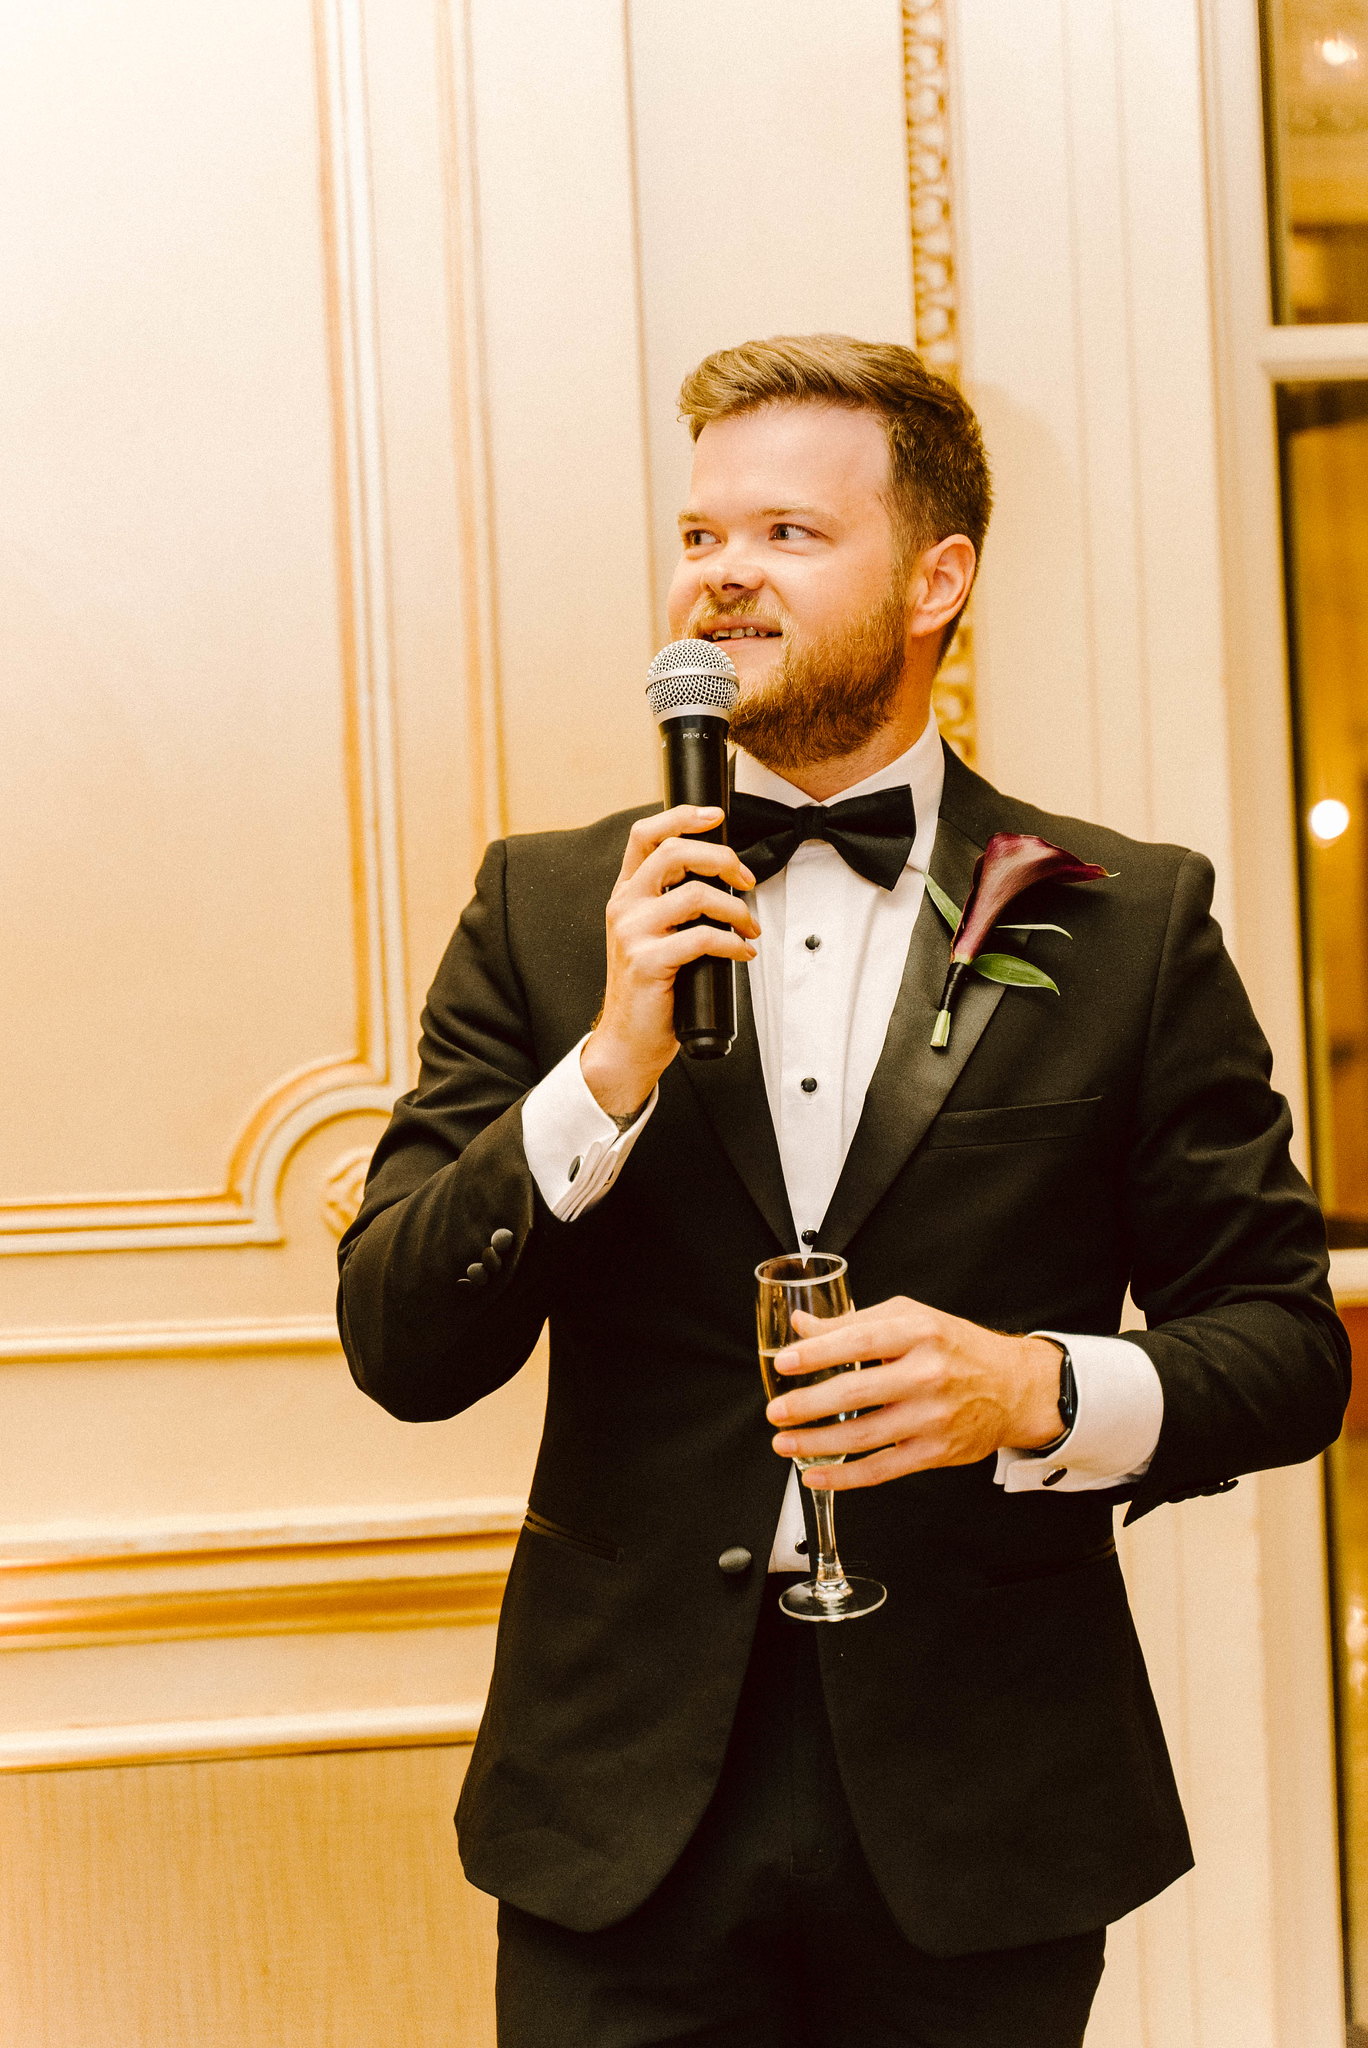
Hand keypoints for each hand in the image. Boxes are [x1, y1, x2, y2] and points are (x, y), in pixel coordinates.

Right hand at [579, 806, 758, 1117]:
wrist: (629, 1039)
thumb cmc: (653, 988)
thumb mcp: (657, 935)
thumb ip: (677, 904)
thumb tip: (727, 879)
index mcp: (627, 893)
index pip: (646, 835)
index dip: (682, 816)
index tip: (716, 815)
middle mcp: (624, 906)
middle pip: (675, 852)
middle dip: (723, 859)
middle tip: (748, 881)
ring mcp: (633, 933)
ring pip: (695, 895)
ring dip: (736, 909)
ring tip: (751, 927)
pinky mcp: (648, 962)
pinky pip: (702, 938)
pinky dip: (733, 943)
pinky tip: (743, 953)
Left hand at [764, 1296, 1063, 1489]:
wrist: (1014, 1387)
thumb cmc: (957, 1348)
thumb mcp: (911, 1319)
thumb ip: (855, 1322)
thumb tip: (803, 1327)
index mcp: (918, 1333)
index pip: (858, 1341)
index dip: (817, 1352)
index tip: (785, 1362)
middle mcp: (927, 1374)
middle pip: (855, 1392)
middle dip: (806, 1405)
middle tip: (775, 1411)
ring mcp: (932, 1416)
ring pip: (863, 1435)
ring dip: (816, 1442)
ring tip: (784, 1442)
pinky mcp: (936, 1451)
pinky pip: (882, 1468)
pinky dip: (844, 1476)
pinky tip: (816, 1474)